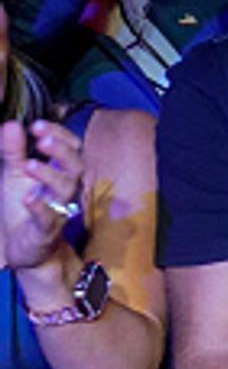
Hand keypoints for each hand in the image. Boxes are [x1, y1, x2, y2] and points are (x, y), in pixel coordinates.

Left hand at [0, 119, 82, 274]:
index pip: (70, 146)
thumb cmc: (21, 205)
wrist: (21, 244)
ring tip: (30, 165)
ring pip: (65, 189)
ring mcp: (59, 207)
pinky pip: (48, 217)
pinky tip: (28, 198)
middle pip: (75, 165)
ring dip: (49, 175)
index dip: (58, 134)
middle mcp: (65, 187)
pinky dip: (39, 207)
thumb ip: (14, 150)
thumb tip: (12, 124)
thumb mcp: (13, 174)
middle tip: (42, 141)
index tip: (37, 125)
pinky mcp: (47, 229)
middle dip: (61, 151)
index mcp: (60, 170)